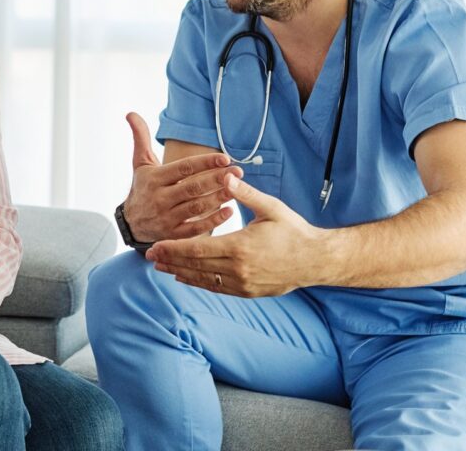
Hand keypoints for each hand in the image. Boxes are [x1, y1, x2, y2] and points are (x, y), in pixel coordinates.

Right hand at [121, 112, 241, 241]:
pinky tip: (229, 211)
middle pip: (193, 187)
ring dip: (218, 198)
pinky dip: (213, 221)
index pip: (183, 168)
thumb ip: (140, 138)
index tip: (224, 158)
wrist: (130, 223)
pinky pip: (195, 228)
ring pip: (196, 207)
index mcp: (155, 178)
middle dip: (217, 179)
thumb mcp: (140, 163)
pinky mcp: (172, 234)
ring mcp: (166, 217)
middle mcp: (160, 198)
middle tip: (238, 171)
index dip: (204, 163)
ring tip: (237, 189)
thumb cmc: (142, 188)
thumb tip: (130, 113)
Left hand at [146, 175, 327, 296]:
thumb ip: (245, 193)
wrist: (315, 260)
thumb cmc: (293, 230)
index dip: (173, 248)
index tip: (155, 245)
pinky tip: (187, 278)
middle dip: (170, 260)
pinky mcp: (248, 292)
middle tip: (150, 255)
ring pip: (203, 280)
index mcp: (239, 247)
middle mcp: (238, 269)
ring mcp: (242, 284)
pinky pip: (217, 288)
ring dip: (181, 274)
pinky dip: (199, 283)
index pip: (196, 250)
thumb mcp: (270, 208)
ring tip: (162, 267)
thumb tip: (225, 175)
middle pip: (195, 266)